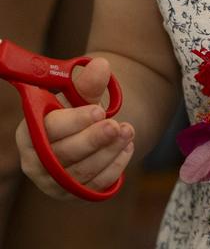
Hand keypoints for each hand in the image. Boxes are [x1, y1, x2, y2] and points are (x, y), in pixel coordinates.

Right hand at [16, 57, 134, 198]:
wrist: (85, 130)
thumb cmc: (76, 109)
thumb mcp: (80, 94)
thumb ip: (88, 83)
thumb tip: (101, 66)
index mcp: (29, 131)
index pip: (49, 129)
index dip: (74, 121)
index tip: (99, 110)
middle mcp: (36, 160)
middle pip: (64, 154)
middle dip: (94, 139)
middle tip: (116, 125)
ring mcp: (53, 182)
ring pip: (81, 172)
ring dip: (108, 152)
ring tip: (128, 131)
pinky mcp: (72, 194)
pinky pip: (94, 186)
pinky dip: (113, 167)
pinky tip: (127, 148)